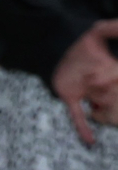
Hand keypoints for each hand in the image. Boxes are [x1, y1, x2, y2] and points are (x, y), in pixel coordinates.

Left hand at [49, 19, 117, 147]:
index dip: (112, 80)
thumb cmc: (83, 39)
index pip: (115, 84)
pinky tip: (91, 141)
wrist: (57, 44)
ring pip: (103, 111)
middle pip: (113, 100)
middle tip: (93, 80)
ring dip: (103, 110)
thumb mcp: (99, 31)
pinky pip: (78, 117)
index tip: (94, 77)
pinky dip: (84, 129)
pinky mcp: (71, 98)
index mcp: (114, 72)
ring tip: (92, 93)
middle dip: (108, 94)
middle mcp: (104, 86)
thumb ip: (113, 28)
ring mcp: (88, 94)